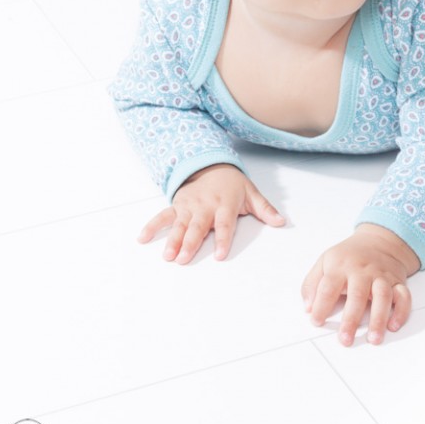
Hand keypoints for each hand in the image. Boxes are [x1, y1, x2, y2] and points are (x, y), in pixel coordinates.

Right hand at [138, 164, 284, 263]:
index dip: (222, 239)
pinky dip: (153, 226)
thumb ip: (264, 208)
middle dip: (190, 243)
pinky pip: (163, 216)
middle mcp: (205, 205)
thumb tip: (281, 221)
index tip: (219, 255)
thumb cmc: (232, 184)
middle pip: (198, 226)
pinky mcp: (177, 205)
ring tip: (167, 255)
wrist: (210, 164)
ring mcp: (189, 205)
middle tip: (183, 259)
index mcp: (225, 204)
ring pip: (180, 224)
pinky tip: (143, 238)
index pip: (224, 224)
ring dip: (173, 240)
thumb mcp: (251, 192)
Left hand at [301, 224, 419, 345]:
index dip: (321, 305)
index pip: (328, 286)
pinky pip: (404, 297)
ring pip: (383, 296)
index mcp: (341, 266)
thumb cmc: (349, 256)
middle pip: (357, 294)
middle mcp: (363, 271)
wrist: (379, 241)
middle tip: (345, 339)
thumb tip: (307, 307)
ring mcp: (382, 276)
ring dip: (378, 319)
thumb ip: (312, 283)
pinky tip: (393, 326)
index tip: (316, 321)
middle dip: (351, 319)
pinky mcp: (397, 282)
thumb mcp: (325, 261)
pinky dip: (401, 312)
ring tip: (373, 338)